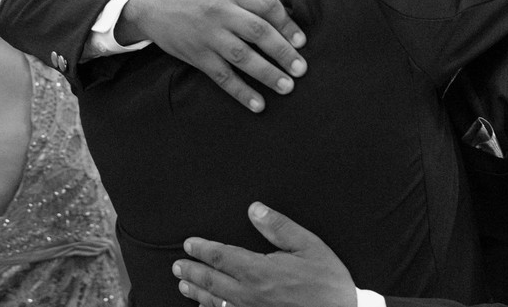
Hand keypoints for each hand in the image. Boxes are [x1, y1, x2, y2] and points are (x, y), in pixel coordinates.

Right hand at [120, 0, 305, 111]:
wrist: (156, 5)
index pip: (266, 5)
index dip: (287, 23)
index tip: (302, 41)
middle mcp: (221, 13)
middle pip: (258, 31)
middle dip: (282, 51)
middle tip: (301, 69)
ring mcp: (209, 36)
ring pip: (242, 56)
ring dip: (267, 74)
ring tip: (287, 87)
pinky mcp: (198, 56)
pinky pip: (222, 76)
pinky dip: (241, 92)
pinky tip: (258, 105)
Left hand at [174, 202, 356, 306]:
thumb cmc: (329, 284)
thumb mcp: (309, 247)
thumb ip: (279, 227)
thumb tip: (255, 209)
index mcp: (260, 271)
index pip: (221, 256)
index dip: (202, 249)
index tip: (189, 244)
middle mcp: (250, 295)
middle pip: (212, 281)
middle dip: (193, 271)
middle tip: (178, 265)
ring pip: (216, 302)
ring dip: (198, 292)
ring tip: (184, 285)